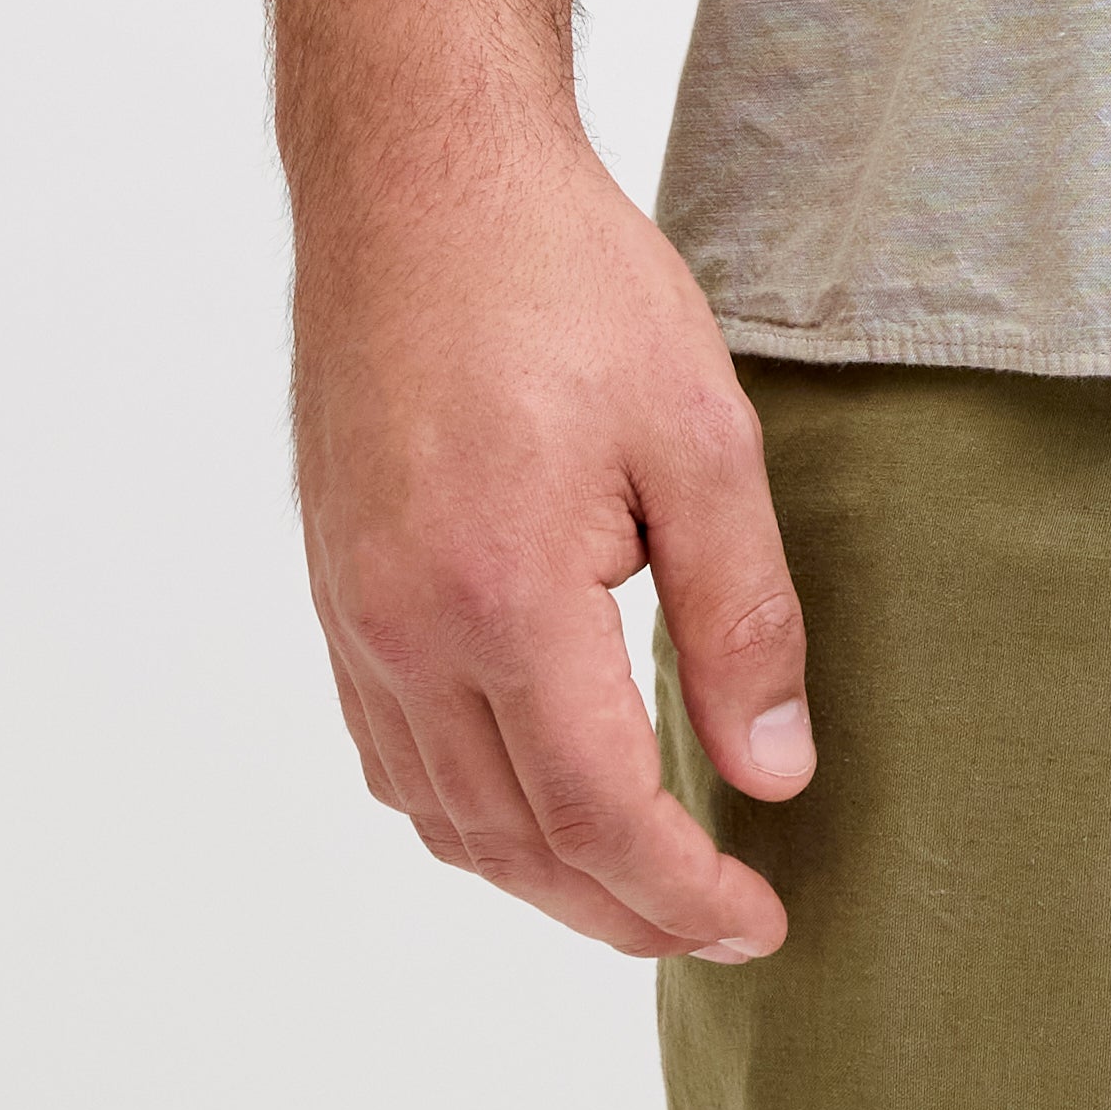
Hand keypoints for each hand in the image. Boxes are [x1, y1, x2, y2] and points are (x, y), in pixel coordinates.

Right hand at [294, 123, 815, 961]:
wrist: (419, 184)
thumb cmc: (564, 282)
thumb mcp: (701, 435)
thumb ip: (741, 616)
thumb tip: (772, 772)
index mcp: (499, 596)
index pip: (598, 813)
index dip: (683, 892)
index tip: (762, 921)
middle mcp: (404, 630)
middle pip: (514, 841)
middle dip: (622, 908)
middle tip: (720, 924)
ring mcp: (355, 617)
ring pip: (443, 816)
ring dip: (542, 876)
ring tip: (643, 885)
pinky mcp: (338, 591)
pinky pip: (395, 756)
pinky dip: (470, 815)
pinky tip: (539, 803)